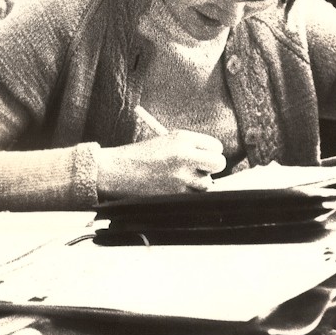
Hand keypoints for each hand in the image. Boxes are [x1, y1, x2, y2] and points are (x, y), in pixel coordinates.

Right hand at [97, 130, 225, 197]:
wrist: (117, 170)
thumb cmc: (140, 156)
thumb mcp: (165, 142)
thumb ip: (190, 148)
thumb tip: (212, 161)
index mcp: (182, 138)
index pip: (215, 146)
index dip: (211, 152)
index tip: (203, 157)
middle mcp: (185, 155)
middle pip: (218, 163)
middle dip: (212, 167)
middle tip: (201, 170)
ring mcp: (181, 176)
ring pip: (207, 183)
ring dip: (197, 184)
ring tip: (177, 179)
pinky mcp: (176, 194)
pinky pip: (193, 196)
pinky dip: (186, 194)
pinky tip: (170, 187)